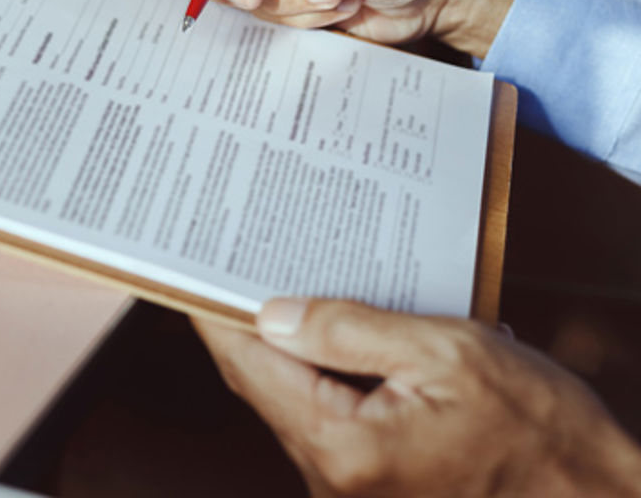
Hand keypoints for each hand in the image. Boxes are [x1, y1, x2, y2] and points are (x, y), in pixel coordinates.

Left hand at [194, 299, 640, 496]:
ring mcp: (348, 488)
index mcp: (343, 447)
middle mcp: (332, 478)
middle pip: (264, 384)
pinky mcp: (369, 487)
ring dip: (292, 348)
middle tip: (241, 260)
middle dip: (252, 323)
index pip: (249, 366)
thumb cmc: (544, 437)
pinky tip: (342, 337)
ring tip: (297, 286)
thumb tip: (272, 311)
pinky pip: (326, 420)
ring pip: (294, 401)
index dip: (216, 313)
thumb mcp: (450, 356)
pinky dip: (325, 376)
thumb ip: (352, 329)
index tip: (191, 270)